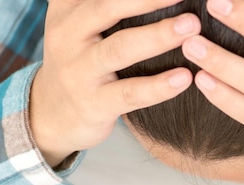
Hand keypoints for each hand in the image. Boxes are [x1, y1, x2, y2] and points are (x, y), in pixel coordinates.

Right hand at [30, 0, 199, 166]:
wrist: (51, 113)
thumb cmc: (80, 60)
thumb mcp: (78, 21)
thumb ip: (104, 2)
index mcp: (68, 8)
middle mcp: (68, 34)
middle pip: (109, 7)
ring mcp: (79, 70)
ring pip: (120, 48)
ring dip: (159, 36)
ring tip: (192, 27)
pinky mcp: (94, 103)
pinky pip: (129, 93)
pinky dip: (158, 86)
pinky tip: (184, 78)